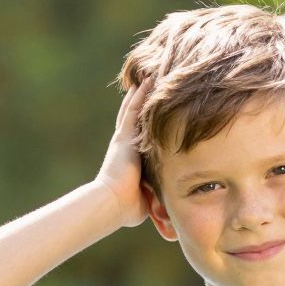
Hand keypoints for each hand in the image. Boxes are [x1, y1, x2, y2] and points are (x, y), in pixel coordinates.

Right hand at [96, 86, 154, 227]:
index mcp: (130, 157)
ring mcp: (124, 138)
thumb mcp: (148, 197)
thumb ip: (158, 196)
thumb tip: (172, 211)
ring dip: (142, 92)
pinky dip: (140, 95)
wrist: (112, 202)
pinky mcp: (124, 136)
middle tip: (149, 81)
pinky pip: (134, 110)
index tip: (153, 108)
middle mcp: (125, 144)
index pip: (139, 134)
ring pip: (134, 108)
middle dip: (140, 100)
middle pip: (133, 116)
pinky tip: (148, 80)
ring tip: (151, 74)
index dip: (144, 121)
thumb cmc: (128, 206)